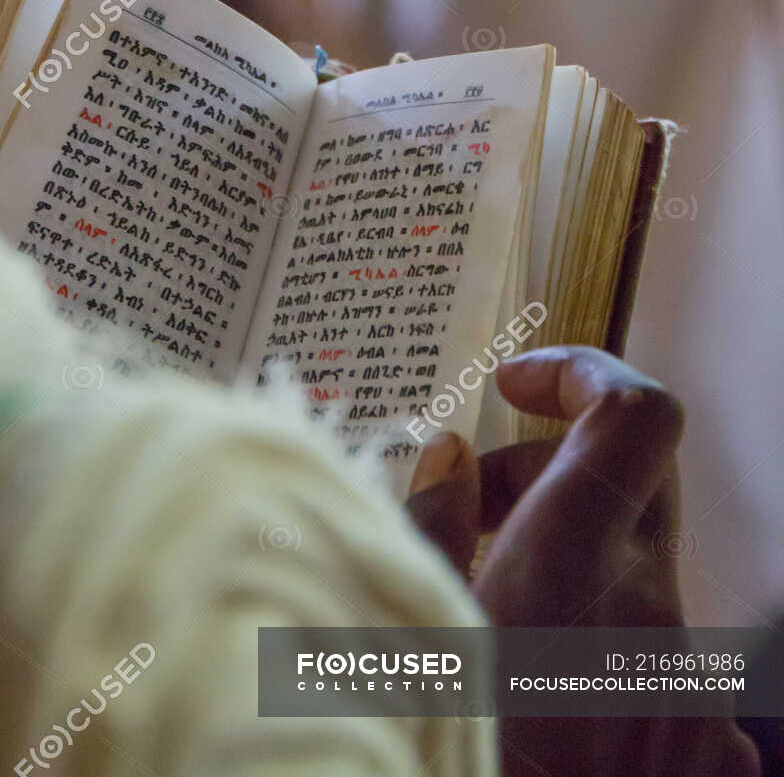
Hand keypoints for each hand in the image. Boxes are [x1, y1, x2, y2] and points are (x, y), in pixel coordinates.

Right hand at [407, 346, 759, 776]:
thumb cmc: (446, 763)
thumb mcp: (400, 639)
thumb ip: (421, 527)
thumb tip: (450, 450)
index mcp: (575, 573)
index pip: (639, 413)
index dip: (586, 373)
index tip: (520, 390)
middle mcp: (652, 620)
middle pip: (630, 483)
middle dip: (550, 474)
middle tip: (473, 513)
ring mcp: (689, 694)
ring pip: (635, 577)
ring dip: (569, 571)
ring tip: (486, 622)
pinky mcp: (710, 751)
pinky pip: (657, 661)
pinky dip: (600, 654)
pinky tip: (539, 703)